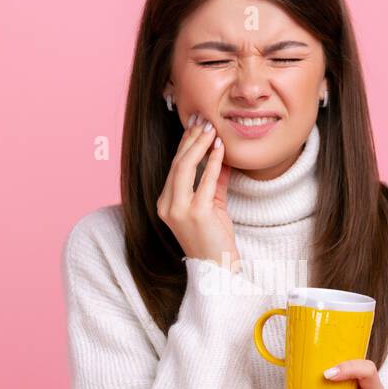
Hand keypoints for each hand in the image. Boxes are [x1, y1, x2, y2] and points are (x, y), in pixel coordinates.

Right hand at [156, 114, 239, 269]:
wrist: (218, 269)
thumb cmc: (215, 240)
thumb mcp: (213, 205)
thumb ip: (214, 181)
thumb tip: (222, 155)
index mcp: (165, 203)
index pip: (174, 166)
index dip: (185, 143)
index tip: (196, 125)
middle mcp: (167, 205)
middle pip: (177, 163)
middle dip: (191, 138)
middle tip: (203, 119)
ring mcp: (179, 210)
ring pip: (185, 168)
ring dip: (199, 145)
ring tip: (211, 129)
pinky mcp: (195, 214)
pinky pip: (205, 181)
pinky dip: (213, 162)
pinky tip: (220, 149)